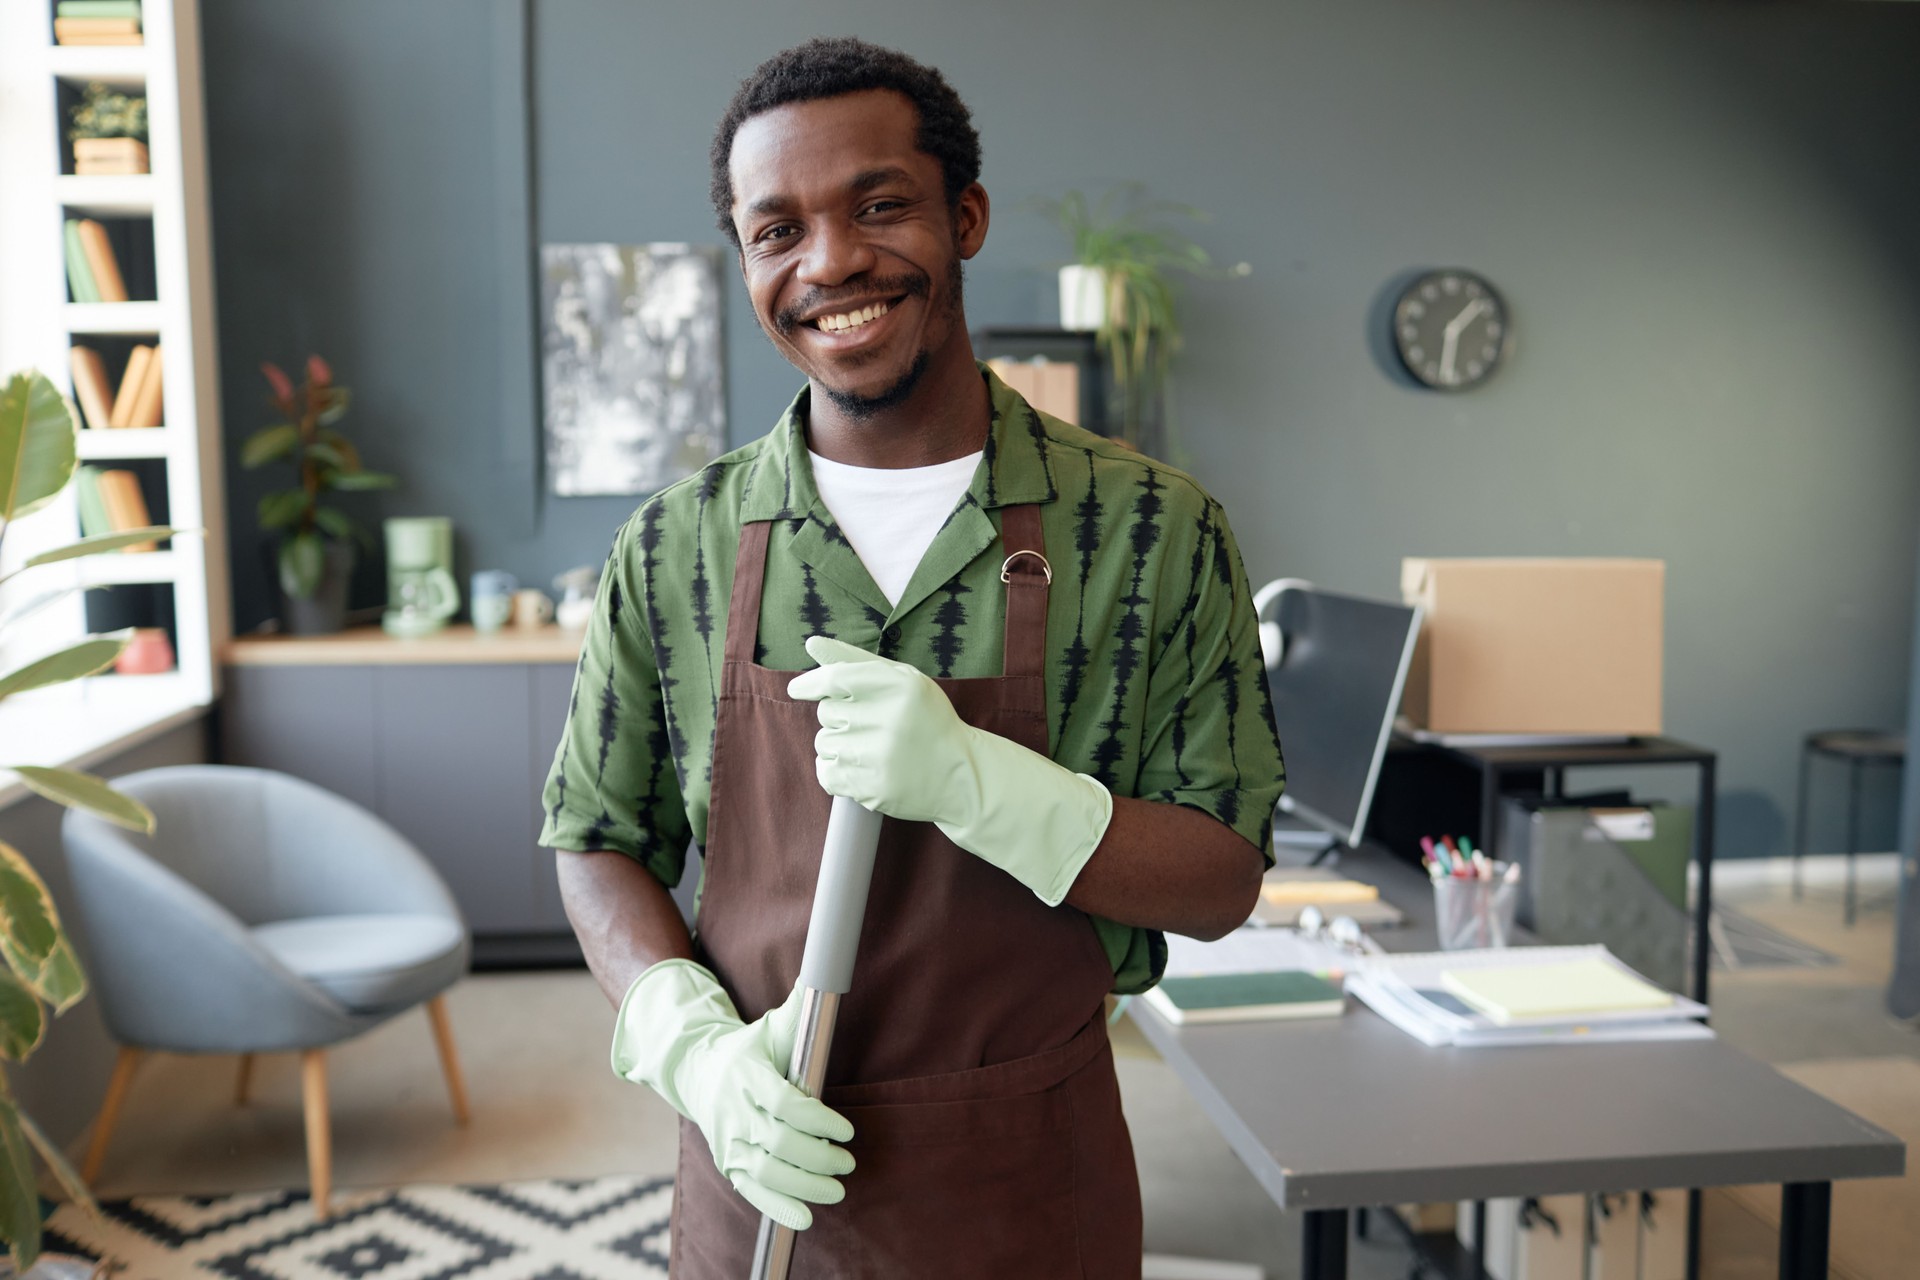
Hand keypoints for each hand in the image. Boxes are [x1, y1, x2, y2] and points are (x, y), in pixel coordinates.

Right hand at [613, 961, 852, 1229]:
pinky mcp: (726, 1162)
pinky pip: (751, 1191)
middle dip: (818, 1156)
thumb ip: (800, 1010)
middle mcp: (733, 1109)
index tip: (846, 1130)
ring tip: (838, 1187)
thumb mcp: (770, 1027)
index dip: (817, 1120)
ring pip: (764, 1171)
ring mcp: (727, 1139)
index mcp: (747, 1074)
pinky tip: (806, 1217)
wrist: (698, 1071)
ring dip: (804, 1185)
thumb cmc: (749, 1048)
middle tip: (848, 1161)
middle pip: (778, 1141)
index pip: (784, 1103)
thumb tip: (824, 973)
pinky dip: (777, 1207)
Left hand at [786, 635, 1112, 905]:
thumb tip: (810, 643)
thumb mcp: (903, 680)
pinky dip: (834, 770)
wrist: (963, 774)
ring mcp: (882, 757)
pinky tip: (858, 767)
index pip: (836, 679)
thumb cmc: (927, 720)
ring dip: (836, 745)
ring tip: (867, 747)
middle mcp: (891, 720)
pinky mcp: (875, 789)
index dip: (811, 683)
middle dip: (839, 717)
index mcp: (900, 686)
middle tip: (868, 724)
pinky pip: (827, 774)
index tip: (797, 689)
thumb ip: (855, 660)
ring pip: (824, 743)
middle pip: (827, 712)